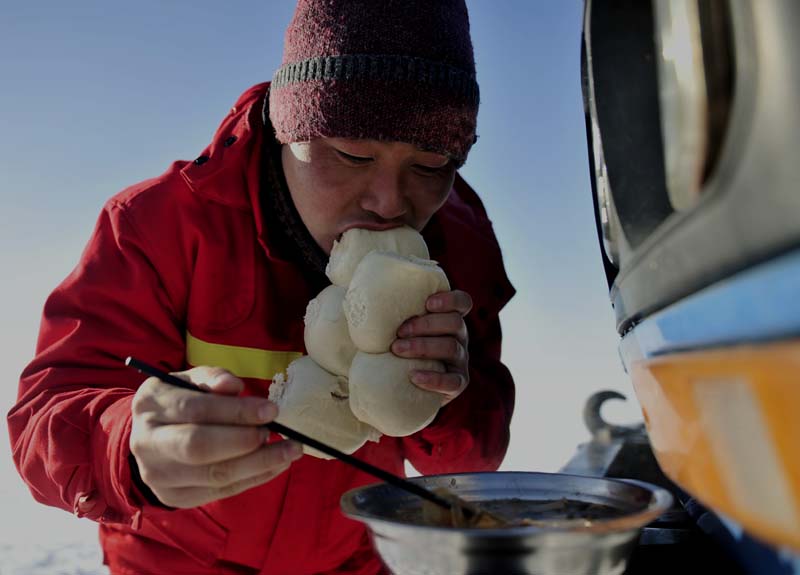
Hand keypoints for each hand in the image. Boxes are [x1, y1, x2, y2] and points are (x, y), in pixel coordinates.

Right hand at [129, 366, 302, 507]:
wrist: (152, 437)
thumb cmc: (181, 400)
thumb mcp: (191, 380)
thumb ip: (213, 378)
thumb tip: (233, 386)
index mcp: (150, 406)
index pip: (194, 409)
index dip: (236, 411)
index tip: (271, 410)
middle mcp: (147, 444)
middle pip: (199, 447)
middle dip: (245, 440)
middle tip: (276, 432)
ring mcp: (159, 476)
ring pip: (215, 475)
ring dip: (259, 463)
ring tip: (289, 450)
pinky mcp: (176, 498)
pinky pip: (222, 492)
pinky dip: (255, 478)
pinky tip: (277, 464)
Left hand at [391, 289, 471, 404]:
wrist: (403, 385)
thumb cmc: (398, 347)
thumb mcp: (396, 326)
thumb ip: (387, 309)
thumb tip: (356, 289)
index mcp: (448, 318)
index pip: (462, 302)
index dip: (450, 299)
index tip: (428, 303)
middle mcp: (459, 337)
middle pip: (455, 323)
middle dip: (426, 324)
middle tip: (399, 331)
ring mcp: (460, 360)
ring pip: (452, 348)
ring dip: (423, 346)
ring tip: (397, 350)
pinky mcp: (457, 384)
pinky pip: (452, 381)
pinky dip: (434, 378)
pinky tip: (413, 376)